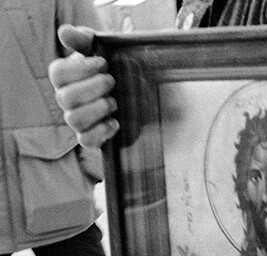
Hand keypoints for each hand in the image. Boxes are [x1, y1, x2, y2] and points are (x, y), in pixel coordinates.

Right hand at [49, 25, 118, 149]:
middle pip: (65, 98)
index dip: (80, 69)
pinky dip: (101, 132)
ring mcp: (78, 120)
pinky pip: (86, 141)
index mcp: (65, 77)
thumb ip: (83, 40)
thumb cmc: (112, 69)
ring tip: (114, 102)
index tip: (103, 63)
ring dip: (97, 109)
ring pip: (74, 120)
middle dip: (93, 88)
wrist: (137, 92)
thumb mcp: (100, 49)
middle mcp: (67, 99)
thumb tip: (65, 32)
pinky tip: (115, 122)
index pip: (58, 73)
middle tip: (112, 81)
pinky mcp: (92, 137)